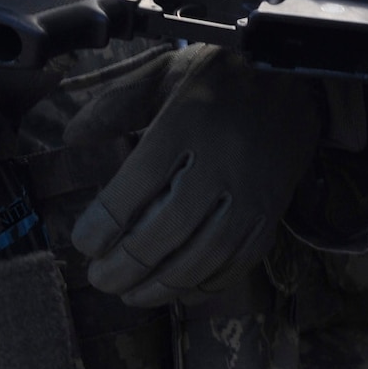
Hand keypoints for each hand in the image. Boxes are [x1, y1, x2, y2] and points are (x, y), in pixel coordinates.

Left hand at [67, 46, 322, 305]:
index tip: (82, 242)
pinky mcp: (272, 212)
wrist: (297, 79)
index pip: (136, 186)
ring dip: (161, 285)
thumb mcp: (164, 74)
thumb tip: (71, 137)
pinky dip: (206, 284)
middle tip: (98, 279)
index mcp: (187, 123)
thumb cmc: (220, 78)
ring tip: (130, 294)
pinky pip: (239, 262)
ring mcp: (252, 192)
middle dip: (125, 265)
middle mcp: (222, 162)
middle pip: (166, 229)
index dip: (103, 224)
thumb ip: (117, 103)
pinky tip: (179, 291)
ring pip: (203, 256)